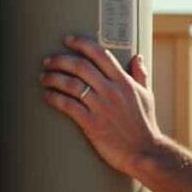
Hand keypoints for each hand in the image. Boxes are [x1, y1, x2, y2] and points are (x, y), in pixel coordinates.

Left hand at [40, 35, 161, 174]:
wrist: (144, 151)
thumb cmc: (145, 125)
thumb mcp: (147, 96)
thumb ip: (140, 75)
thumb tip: (138, 58)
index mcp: (124, 82)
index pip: (101, 54)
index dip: (82, 44)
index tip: (68, 40)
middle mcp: (111, 91)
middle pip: (80, 66)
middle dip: (60, 60)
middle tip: (48, 61)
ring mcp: (101, 107)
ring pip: (71, 85)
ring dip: (53, 78)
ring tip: (44, 77)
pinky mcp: (92, 124)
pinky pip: (68, 106)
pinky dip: (55, 98)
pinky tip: (47, 96)